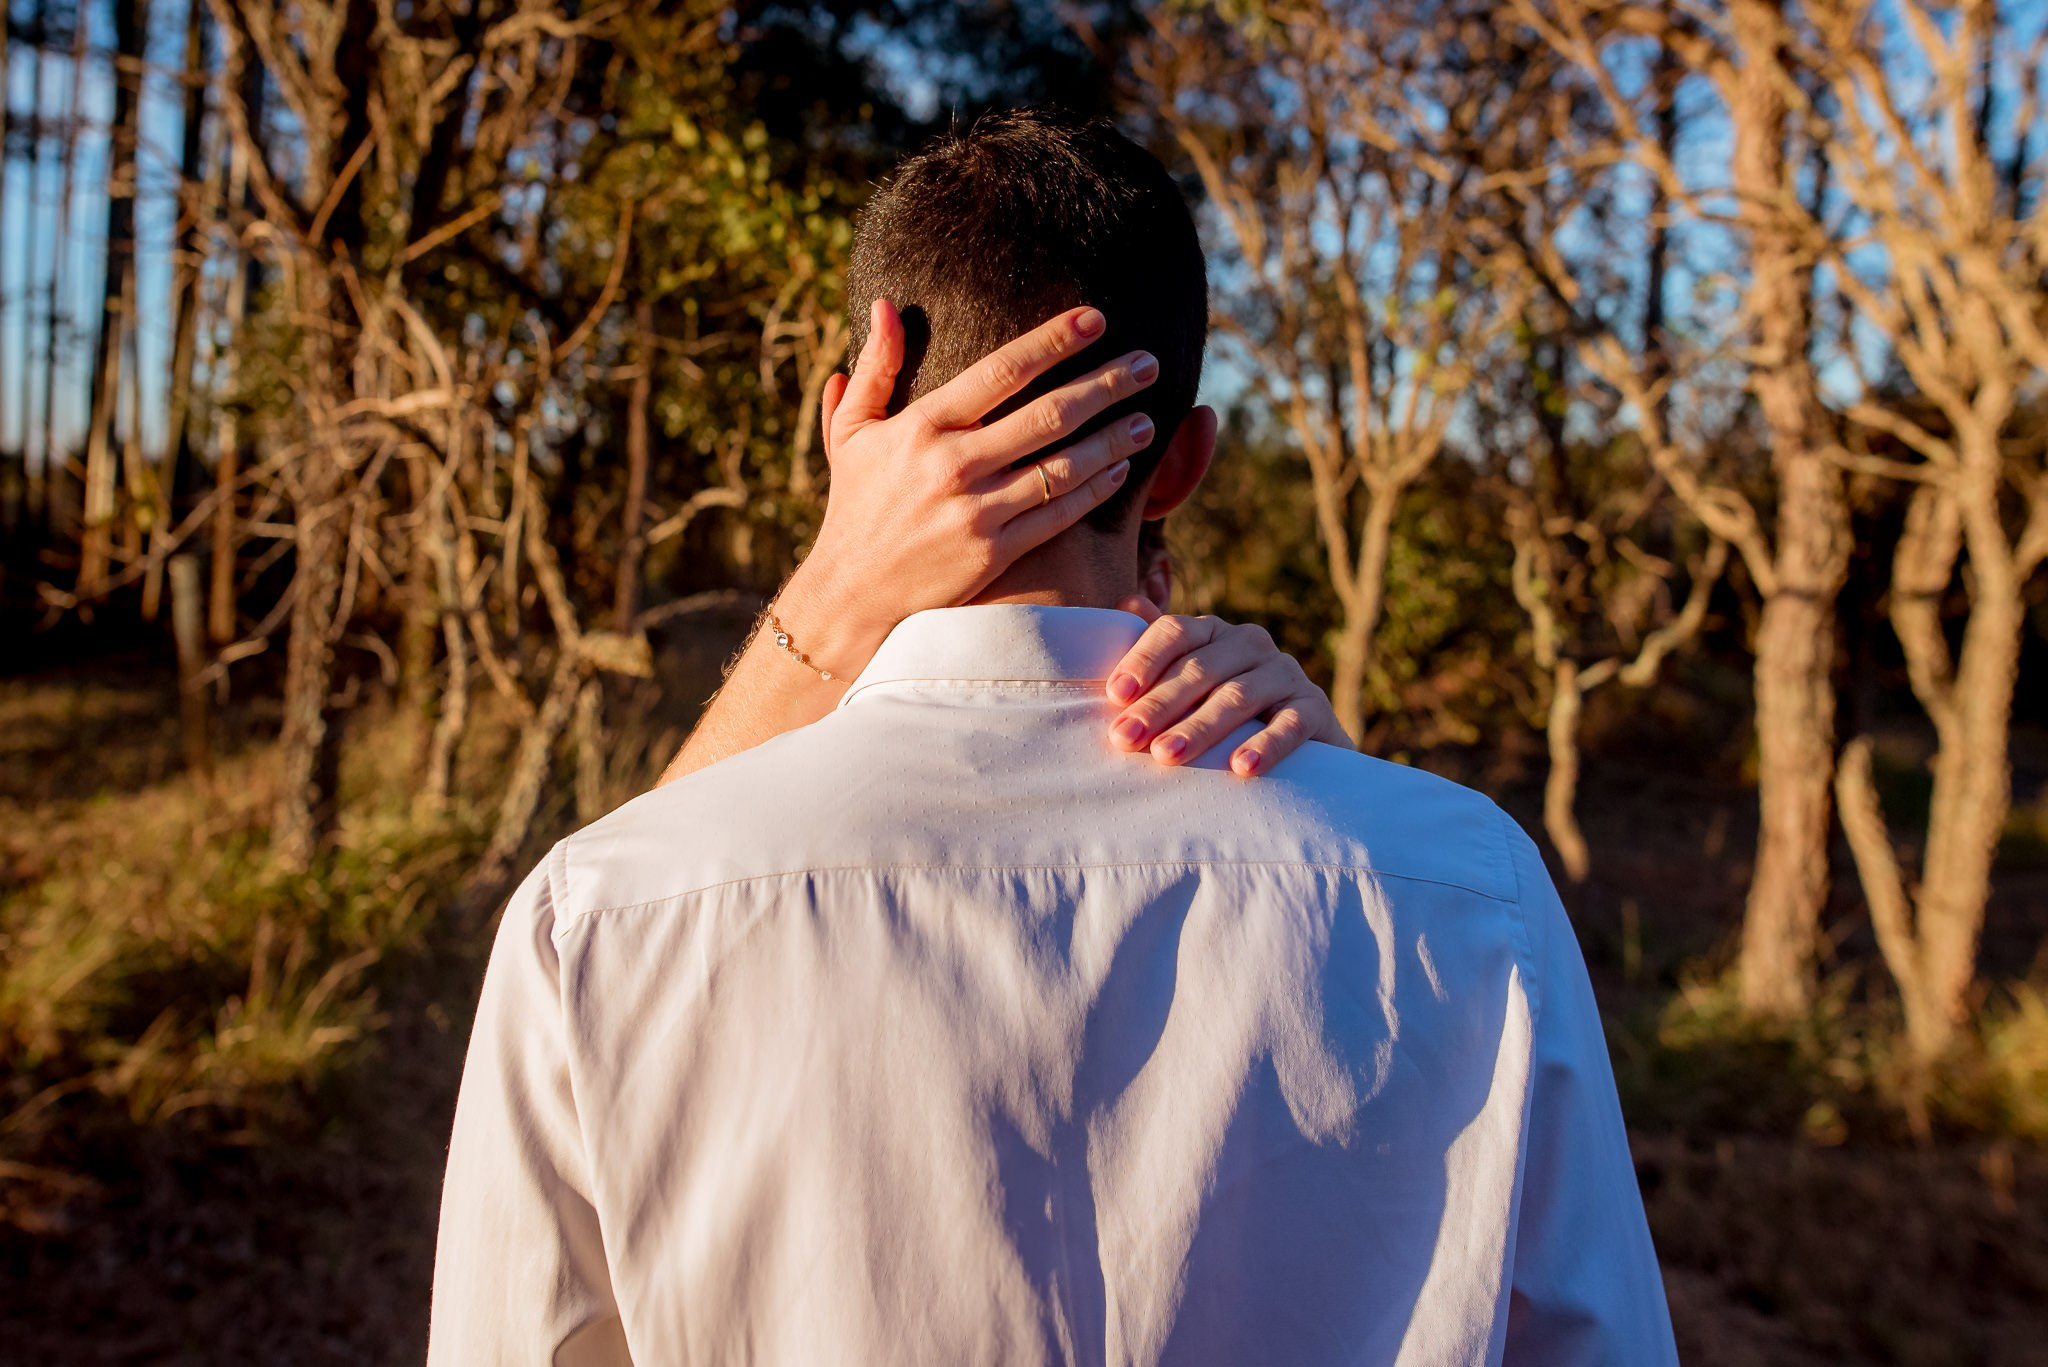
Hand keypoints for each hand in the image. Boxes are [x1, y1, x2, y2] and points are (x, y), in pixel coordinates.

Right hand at [773, 299, 1158, 676]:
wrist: (852, 594)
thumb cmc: (856, 506)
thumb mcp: (852, 433)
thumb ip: (874, 368)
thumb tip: (884, 306)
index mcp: (922, 426)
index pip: (1001, 370)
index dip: (1054, 341)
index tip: (1095, 319)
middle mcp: (953, 464)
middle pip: (1048, 413)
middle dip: (1106, 384)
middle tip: (1148, 363)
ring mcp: (978, 511)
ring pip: (1063, 466)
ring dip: (1113, 440)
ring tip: (1147, 419)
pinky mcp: (995, 553)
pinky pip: (1059, 515)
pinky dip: (1095, 490)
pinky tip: (1121, 470)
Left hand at [1104, 599, 1353, 776]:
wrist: (1303, 751)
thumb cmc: (1226, 715)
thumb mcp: (1192, 683)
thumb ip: (1160, 650)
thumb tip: (1126, 602)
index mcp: (1214, 634)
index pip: (1175, 632)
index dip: (1144, 660)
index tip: (1115, 696)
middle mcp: (1251, 644)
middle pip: (1200, 668)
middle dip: (1159, 705)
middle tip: (1126, 739)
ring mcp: (1286, 674)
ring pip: (1239, 696)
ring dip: (1200, 727)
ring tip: (1166, 755)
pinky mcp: (1316, 709)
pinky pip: (1291, 724)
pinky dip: (1267, 745)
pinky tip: (1241, 767)